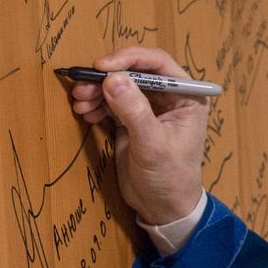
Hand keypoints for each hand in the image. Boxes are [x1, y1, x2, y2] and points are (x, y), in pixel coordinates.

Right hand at [67, 46, 207, 223]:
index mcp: (187, 97)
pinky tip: (85, 113)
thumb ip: (134, 111)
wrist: (163, 208)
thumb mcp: (152, 144)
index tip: (101, 67)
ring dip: (97, 91)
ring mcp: (150, 108)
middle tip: (82, 87)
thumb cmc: (169, 178)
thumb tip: (113, 78)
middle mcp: (171, 97)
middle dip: (107, 78)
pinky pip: (112, 102)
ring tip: (79, 103)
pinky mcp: (133, 120)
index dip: (129, 59)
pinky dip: (97, 104)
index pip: (158, 64)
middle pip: (134, 72)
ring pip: (120, 86)